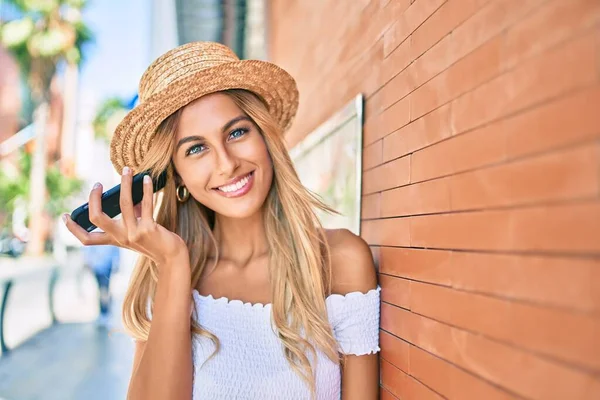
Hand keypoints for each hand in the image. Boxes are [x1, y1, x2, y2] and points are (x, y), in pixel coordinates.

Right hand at [64, 167, 187, 267]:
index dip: (72, 229)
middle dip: (94, 199)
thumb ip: (129, 215)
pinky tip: (146, 179)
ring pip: (123, 204)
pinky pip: (145, 204)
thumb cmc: (155, 241)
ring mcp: (134, 234)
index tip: (64, 216)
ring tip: (127, 170)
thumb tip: (126, 191)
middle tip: (97, 184)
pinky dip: (146, 189)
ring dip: (124, 184)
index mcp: (114, 240)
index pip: (87, 239)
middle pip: (97, 219)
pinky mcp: (149, 229)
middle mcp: (121, 238)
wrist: (172, 257)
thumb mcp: (136, 230)